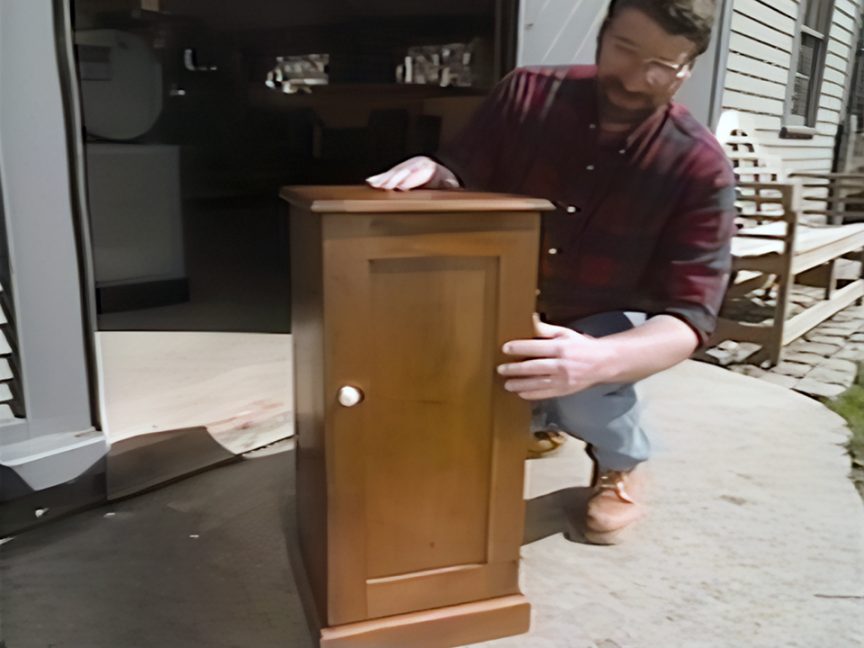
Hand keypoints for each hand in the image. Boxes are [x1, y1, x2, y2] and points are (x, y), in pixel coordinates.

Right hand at [366, 156, 458, 190]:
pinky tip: (371, 182)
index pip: (417, 171)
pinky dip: (380, 178)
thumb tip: (451, 184)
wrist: (442, 175)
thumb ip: (449, 185)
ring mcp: (407, 167)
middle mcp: (416, 164)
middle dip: (392, 178)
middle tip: (383, 185)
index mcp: (429, 166)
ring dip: (382, 178)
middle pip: (402, 171)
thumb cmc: (446, 182)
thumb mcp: (451, 183)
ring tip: (373, 183)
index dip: (408, 179)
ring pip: (393, 172)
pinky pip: (389, 175)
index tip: (400, 186)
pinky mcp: (401, 173)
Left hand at [497, 316, 616, 399]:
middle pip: (533, 367)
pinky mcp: (565, 390)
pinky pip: (545, 393)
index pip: (535, 347)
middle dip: (515, 369)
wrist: (604, 362)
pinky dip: (532, 394)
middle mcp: (561, 364)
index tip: (505, 349)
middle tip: (500, 369)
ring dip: (520, 384)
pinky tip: (521, 393)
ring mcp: (563, 379)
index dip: (519, 348)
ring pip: (537, 383)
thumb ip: (546, 329)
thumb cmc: (582, 346)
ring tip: (506, 384)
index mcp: (560, 348)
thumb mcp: (565, 333)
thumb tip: (530, 320)